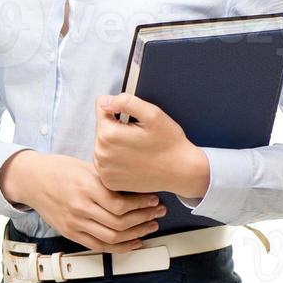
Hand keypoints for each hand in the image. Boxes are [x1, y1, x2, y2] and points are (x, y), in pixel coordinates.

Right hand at [0, 151, 166, 252]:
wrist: (32, 180)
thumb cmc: (59, 169)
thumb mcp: (85, 167)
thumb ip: (108, 179)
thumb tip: (137, 186)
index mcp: (86, 187)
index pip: (120, 203)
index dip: (142, 204)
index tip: (153, 199)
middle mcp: (80, 207)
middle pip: (120, 223)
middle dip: (144, 218)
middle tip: (158, 212)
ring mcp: (75, 223)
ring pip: (112, 237)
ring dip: (137, 234)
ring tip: (150, 225)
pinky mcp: (71, 233)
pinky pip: (99, 246)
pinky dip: (120, 247)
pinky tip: (134, 242)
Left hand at [93, 93, 207, 197]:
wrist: (181, 171)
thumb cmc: (169, 142)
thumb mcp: (153, 114)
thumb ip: (126, 102)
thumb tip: (104, 101)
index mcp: (108, 134)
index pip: (101, 108)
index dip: (118, 110)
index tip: (133, 121)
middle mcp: (101, 154)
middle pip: (101, 127)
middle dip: (117, 127)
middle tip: (139, 137)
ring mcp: (104, 170)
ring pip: (102, 145)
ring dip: (115, 144)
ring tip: (137, 149)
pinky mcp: (109, 181)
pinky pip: (106, 163)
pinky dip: (116, 160)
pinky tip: (133, 162)